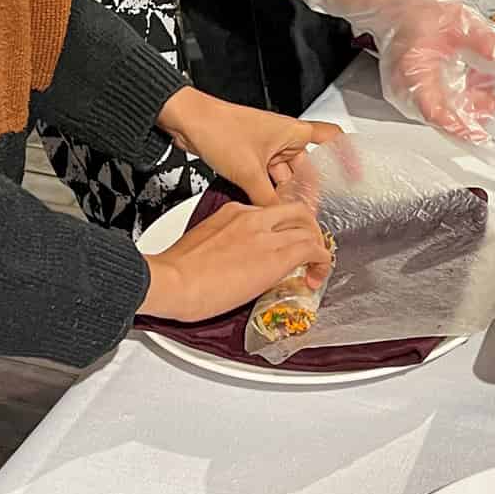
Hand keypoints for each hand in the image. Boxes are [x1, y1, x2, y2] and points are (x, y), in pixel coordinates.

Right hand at [139, 197, 331, 321]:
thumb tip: (239, 261)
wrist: (172, 281)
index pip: (271, 212)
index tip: (283, 244)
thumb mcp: (204, 245)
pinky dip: (322, 263)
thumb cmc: (176, 272)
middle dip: (308, 230)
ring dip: (318, 248)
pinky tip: (315, 278)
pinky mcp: (277, 256)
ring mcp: (266, 235)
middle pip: (297, 212)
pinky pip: (314, 251)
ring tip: (314, 268)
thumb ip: (227, 245)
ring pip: (310, 229)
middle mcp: (253, 217)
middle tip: (308, 251)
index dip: (284, 228)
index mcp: (234, 212)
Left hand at [158, 86, 340, 203]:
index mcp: (292, 132)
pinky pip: (266, 178)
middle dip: (307, 190)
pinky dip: (267, 192)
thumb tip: (280, 218)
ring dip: (284, 194)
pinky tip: (265, 208)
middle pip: (306, 167)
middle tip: (310, 212)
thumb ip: (268, 199)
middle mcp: (282, 138)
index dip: (347, 155)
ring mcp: (265, 148)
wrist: (187, 121)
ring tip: (288, 215)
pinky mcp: (248, 156)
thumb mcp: (249, 172)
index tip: (356, 173)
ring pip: (284, 176)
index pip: (331, 139)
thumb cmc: (219, 129)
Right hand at [305, 0, 494, 142]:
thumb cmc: (414, 4)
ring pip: (445, 110)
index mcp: (412, 73)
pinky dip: (462, 96)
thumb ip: (491, 45)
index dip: (463, 128)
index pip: (437, 114)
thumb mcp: (462, 19)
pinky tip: (481, 85)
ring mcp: (409, 90)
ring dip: (472, 106)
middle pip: (444, 116)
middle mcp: (406, 89)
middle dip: (475, 116)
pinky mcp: (416, 86)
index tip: (484, 137)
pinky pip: (441, 100)